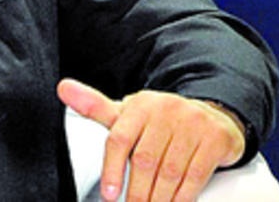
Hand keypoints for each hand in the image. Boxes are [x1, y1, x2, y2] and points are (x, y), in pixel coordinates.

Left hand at [58, 78, 245, 201]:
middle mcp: (166, 110)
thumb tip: (62, 88)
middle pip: (145, 161)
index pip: (119, 139)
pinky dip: (182, 197)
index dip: (112, 170)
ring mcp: (193, 124)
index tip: (110, 196)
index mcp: (139, 104)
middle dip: (137, 192)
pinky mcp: (215, 140)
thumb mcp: (128, 113)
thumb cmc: (160, 120)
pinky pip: (195, 176)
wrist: (211, 114)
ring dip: (158, 199)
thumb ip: (95, 107)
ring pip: (169, 172)